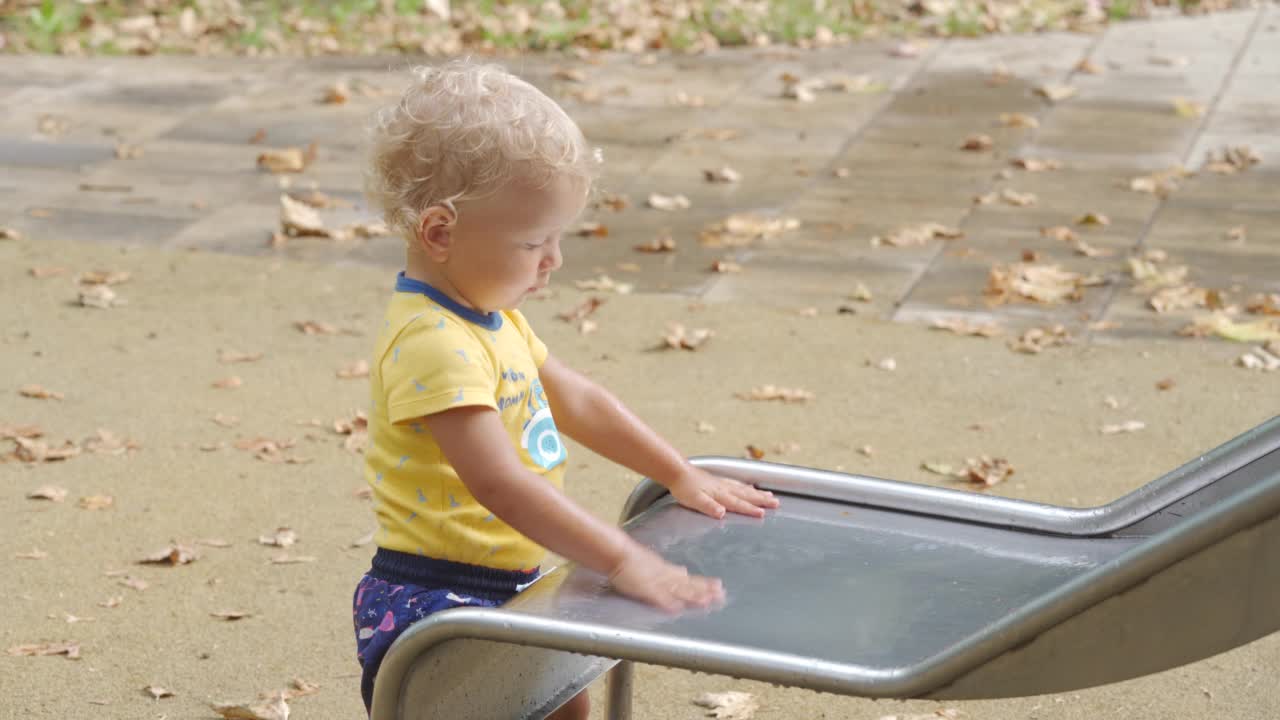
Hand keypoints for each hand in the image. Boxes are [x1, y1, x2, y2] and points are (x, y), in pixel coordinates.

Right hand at [607, 545, 723, 613]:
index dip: (704, 584)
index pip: (688, 579)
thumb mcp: (654, 563)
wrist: (616, 553)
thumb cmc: (631, 559)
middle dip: (704, 591)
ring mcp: (655, 583)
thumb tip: (685, 571)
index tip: (719, 587)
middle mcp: (664, 577)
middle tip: (721, 595)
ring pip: (677, 591)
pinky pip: (656, 597)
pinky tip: (677, 609)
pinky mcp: (644, 588)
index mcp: (667, 571)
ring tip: (706, 601)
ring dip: (691, 596)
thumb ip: (669, 570)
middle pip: (687, 585)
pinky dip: (666, 602)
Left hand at [666, 465, 779, 519]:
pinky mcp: (717, 481)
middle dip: (762, 500)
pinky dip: (745, 487)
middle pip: (746, 495)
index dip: (750, 509)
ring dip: (757, 493)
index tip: (764, 513)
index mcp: (720, 495)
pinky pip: (737, 484)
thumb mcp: (695, 500)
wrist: (677, 471)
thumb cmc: (684, 488)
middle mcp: (724, 488)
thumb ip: (709, 507)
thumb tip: (722, 513)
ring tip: (769, 495)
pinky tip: (748, 487)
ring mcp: (722, 483)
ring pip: (743, 489)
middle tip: (776, 503)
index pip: (738, 504)